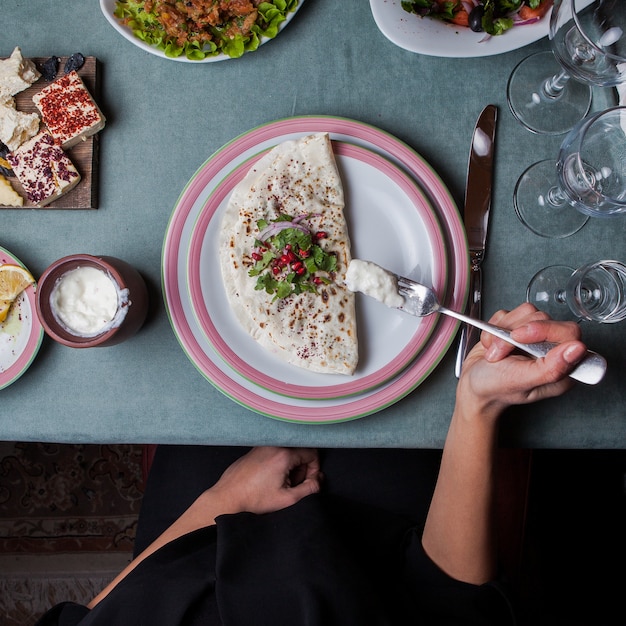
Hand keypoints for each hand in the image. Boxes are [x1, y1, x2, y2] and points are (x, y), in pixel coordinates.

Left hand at [208, 446, 321, 515]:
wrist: (228, 497)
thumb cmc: (254, 499)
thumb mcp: (287, 498)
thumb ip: (309, 489)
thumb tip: (319, 481)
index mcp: (284, 454)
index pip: (312, 453)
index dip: (314, 469)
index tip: (307, 483)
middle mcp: (274, 445)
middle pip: (300, 451)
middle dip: (302, 469)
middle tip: (293, 485)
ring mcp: (263, 445)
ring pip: (288, 451)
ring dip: (291, 466)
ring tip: (281, 483)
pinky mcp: (255, 449)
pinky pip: (276, 451)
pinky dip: (279, 463)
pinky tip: (270, 479)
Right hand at [458, 303, 587, 416]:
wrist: (472, 385)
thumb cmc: (495, 388)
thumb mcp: (522, 381)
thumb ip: (552, 368)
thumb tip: (578, 349)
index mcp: (561, 367)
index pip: (568, 332)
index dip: (543, 329)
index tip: (518, 336)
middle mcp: (550, 350)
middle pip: (544, 318)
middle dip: (513, 333)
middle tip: (500, 352)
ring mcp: (534, 337)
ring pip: (526, 313)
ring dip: (502, 332)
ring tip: (495, 352)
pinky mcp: (517, 326)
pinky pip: (509, 313)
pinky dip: (494, 327)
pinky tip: (492, 344)